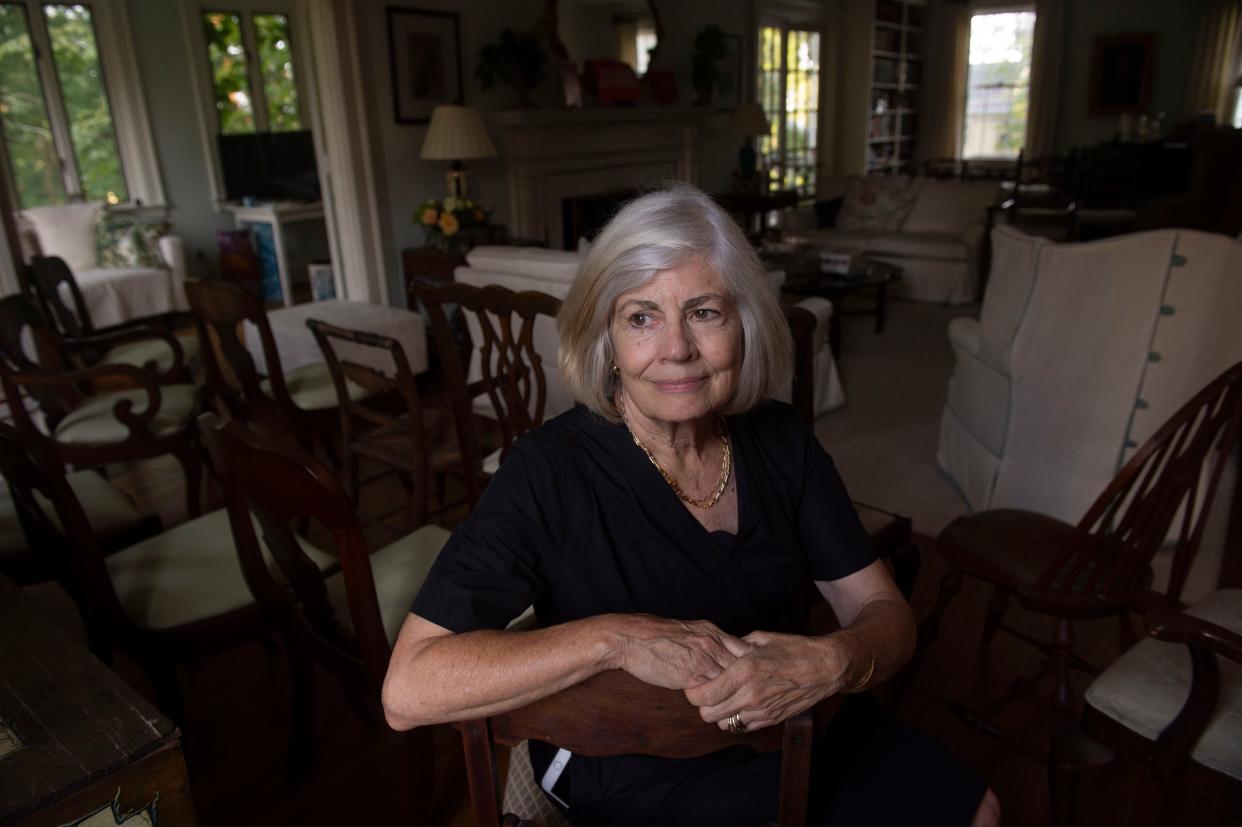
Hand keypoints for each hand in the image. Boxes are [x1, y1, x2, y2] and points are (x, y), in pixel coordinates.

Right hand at [605, 614, 749, 689]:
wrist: (630, 639)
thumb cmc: (654, 636)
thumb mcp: (688, 631)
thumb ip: (707, 641)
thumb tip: (720, 654)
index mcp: (711, 631)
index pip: (743, 649)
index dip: (748, 665)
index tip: (750, 676)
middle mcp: (711, 643)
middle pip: (743, 666)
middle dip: (747, 680)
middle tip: (748, 692)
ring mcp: (703, 660)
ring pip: (731, 680)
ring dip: (733, 692)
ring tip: (734, 703)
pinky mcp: (691, 676)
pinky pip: (713, 692)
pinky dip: (717, 700)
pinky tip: (715, 705)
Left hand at [684, 630, 851, 731]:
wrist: (825, 668)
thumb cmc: (793, 649)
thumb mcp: (760, 639)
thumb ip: (734, 647)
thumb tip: (718, 651)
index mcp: (744, 671)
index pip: (702, 695)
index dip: (692, 692)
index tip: (694, 685)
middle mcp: (750, 695)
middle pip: (708, 715)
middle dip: (703, 705)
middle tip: (708, 692)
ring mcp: (761, 711)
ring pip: (724, 724)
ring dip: (720, 714)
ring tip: (726, 698)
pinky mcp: (771, 720)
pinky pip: (743, 727)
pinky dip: (738, 718)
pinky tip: (743, 703)